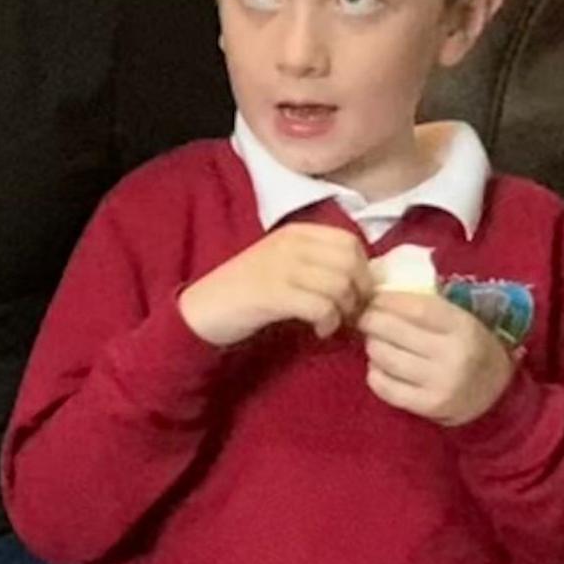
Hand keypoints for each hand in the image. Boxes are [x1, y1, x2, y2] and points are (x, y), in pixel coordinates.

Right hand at [178, 223, 371, 346]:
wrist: (201, 311)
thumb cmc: (245, 292)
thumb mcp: (282, 265)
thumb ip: (316, 263)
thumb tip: (362, 276)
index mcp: (295, 232)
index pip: (350, 241)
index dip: (363, 270)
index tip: (355, 294)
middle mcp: (290, 243)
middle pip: (350, 262)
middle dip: (359, 292)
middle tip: (349, 313)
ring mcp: (280, 267)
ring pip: (340, 284)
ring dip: (345, 311)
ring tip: (332, 324)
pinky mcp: (272, 294)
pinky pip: (321, 306)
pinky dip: (328, 323)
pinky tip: (319, 331)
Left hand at [358, 290, 515, 425]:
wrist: (497, 393)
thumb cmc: (470, 347)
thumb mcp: (460, 321)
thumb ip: (426, 307)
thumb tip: (377, 295)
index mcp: (463, 327)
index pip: (416, 307)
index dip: (387, 301)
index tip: (373, 298)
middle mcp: (453, 356)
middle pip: (393, 331)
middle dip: (371, 321)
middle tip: (365, 319)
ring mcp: (440, 384)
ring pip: (384, 358)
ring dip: (372, 346)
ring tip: (374, 342)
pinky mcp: (428, 407)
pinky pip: (384, 386)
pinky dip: (375, 373)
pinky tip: (380, 367)